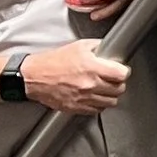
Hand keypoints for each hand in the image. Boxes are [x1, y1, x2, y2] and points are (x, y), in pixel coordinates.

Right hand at [16, 39, 130, 114]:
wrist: (33, 77)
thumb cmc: (52, 62)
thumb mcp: (78, 46)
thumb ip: (98, 47)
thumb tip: (111, 48)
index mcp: (92, 67)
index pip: (122, 75)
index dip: (123, 71)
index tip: (121, 70)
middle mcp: (89, 84)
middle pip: (119, 89)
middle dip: (118, 83)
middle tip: (113, 79)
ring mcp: (84, 98)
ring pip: (111, 102)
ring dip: (110, 95)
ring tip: (105, 89)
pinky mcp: (77, 108)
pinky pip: (97, 110)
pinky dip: (99, 104)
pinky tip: (94, 96)